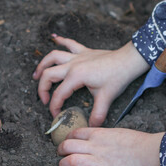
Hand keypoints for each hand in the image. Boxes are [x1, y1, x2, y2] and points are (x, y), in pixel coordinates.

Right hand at [33, 34, 148, 126]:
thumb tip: (92, 127)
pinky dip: (60, 40)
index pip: (59, 94)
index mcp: (76, 76)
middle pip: (48, 74)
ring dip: (43, 64)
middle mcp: (72, 64)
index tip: (56, 115)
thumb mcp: (106, 97)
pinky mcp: (84, 51)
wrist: (128, 60)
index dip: (54, 106)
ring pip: (53, 56)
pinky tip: (53, 38)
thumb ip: (98, 114)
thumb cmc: (118, 76)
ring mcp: (77, 56)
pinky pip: (69, 43)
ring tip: (36, 75)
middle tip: (43, 99)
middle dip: (42, 88)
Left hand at [57, 128, 164, 165]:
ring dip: (63, 164)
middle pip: (68, 145)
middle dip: (60, 150)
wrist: (148, 152)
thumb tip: (93, 137)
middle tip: (60, 154)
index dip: (66, 138)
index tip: (66, 142)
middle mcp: (95, 146)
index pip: (74, 133)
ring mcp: (98, 160)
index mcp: (98, 134)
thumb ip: (101, 135)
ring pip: (71, 160)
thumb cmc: (135, 141)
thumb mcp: (115, 132)